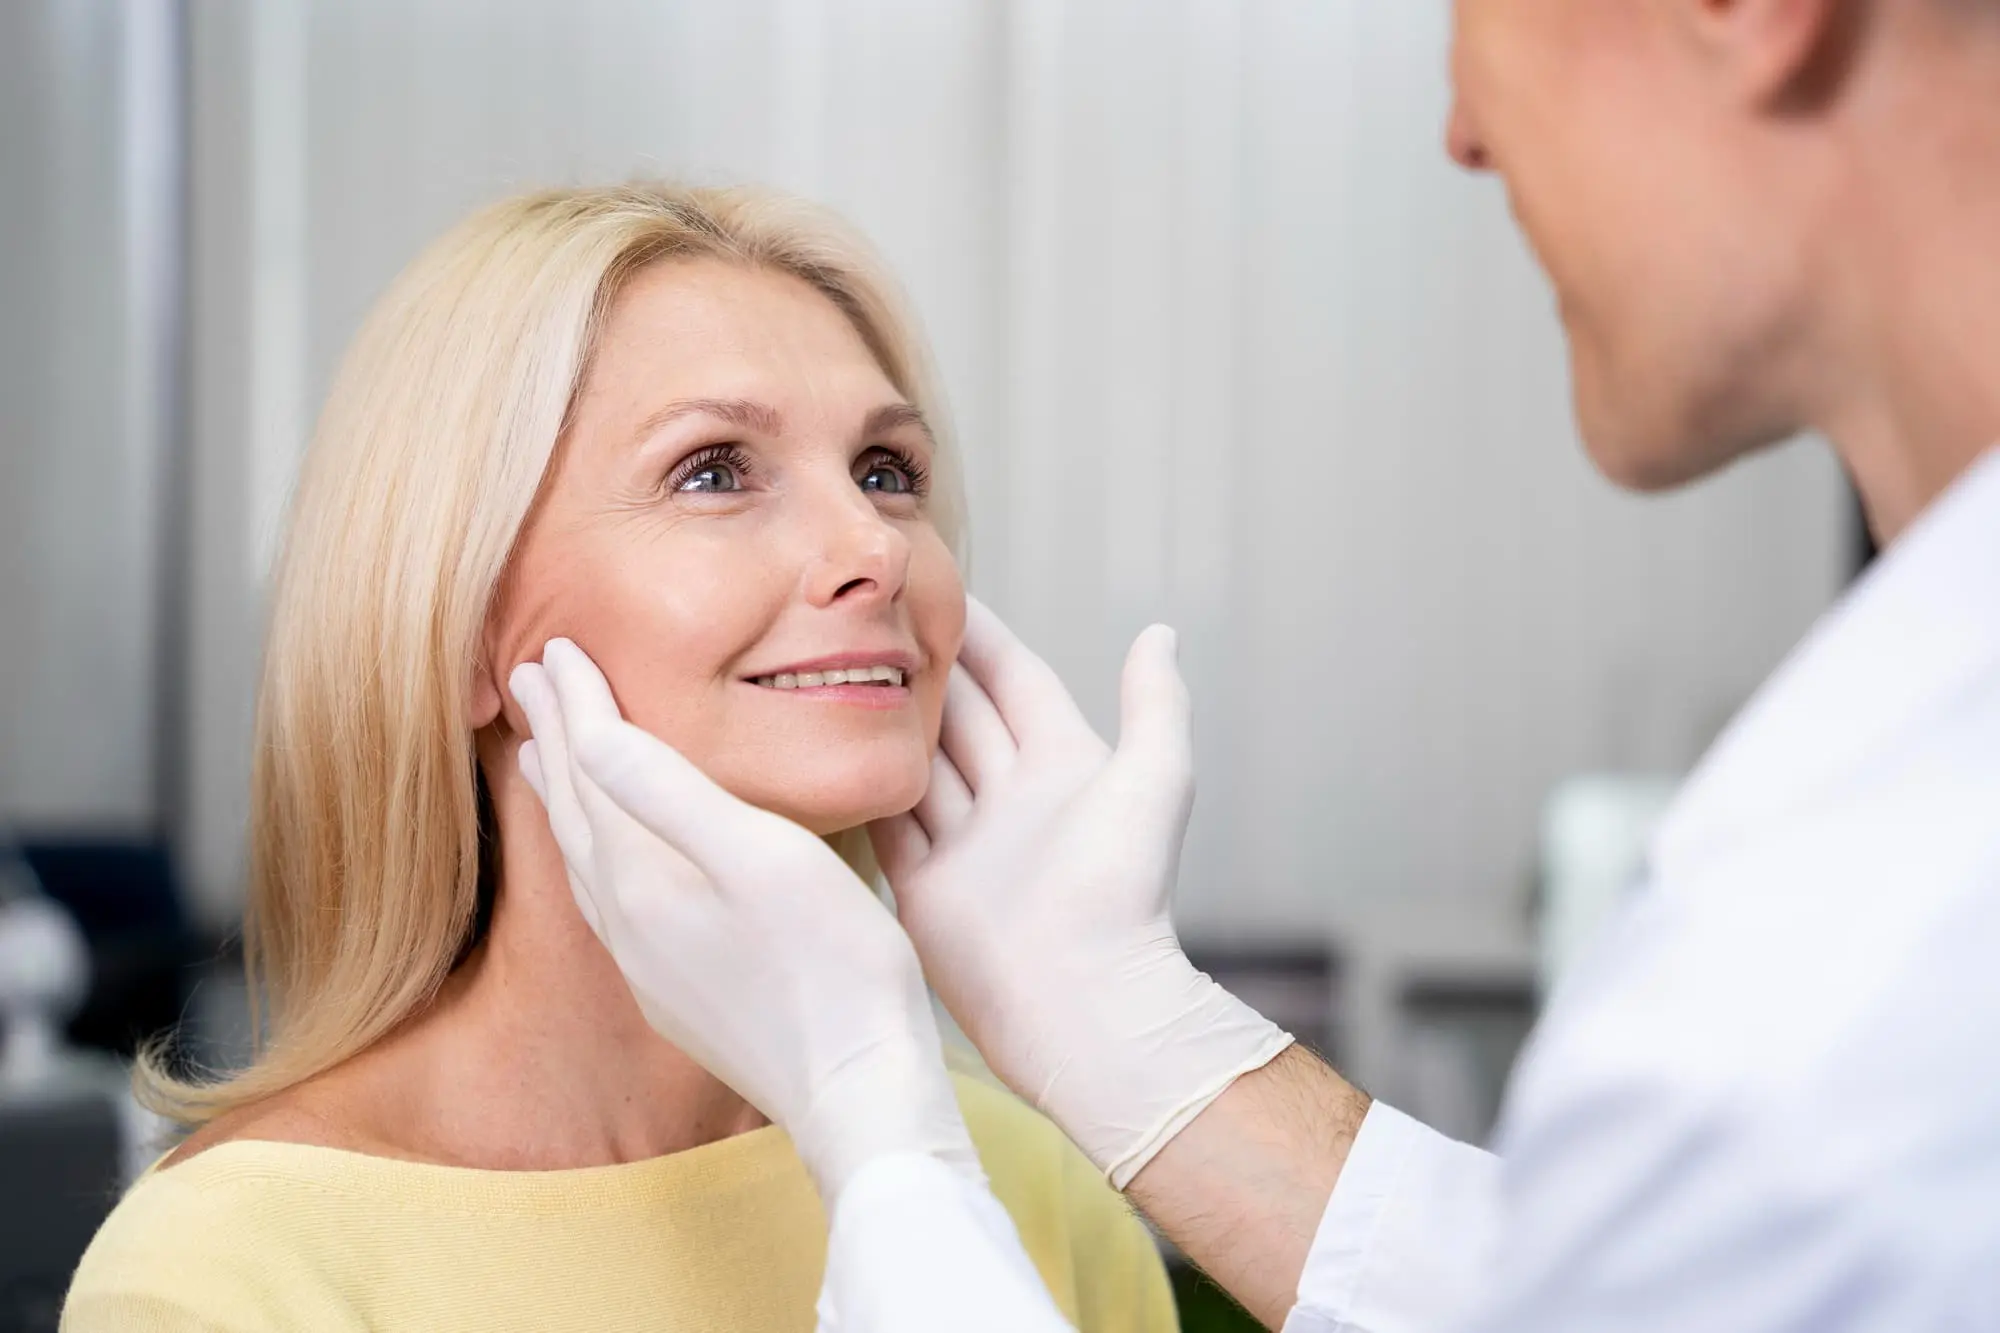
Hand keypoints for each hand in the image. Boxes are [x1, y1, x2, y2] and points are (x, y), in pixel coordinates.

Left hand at [509, 638, 980, 1205]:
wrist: (856, 1091)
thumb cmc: (833, 967)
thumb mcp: (763, 859)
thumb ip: (671, 796)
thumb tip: (591, 735)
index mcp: (643, 876)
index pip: (594, 766)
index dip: (577, 703)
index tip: (554, 647)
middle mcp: (628, 920)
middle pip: (575, 808)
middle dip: (555, 739)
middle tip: (531, 678)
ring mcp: (648, 964)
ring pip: (586, 859)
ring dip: (565, 797)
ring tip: (547, 755)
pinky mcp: (674, 996)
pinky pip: (609, 900)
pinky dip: (595, 853)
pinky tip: (611, 858)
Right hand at [871, 600, 1292, 1187]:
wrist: (1083, 1004)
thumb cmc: (1125, 890)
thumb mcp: (1156, 779)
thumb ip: (1155, 703)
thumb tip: (1161, 630)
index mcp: (1065, 764)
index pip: (1015, 678)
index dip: (982, 634)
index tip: (936, 588)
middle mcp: (1012, 797)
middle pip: (961, 714)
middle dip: (922, 667)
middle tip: (867, 618)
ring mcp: (966, 843)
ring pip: (917, 763)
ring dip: (884, 721)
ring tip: (832, 667)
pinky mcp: (925, 887)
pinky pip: (885, 823)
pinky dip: (860, 788)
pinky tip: (822, 749)